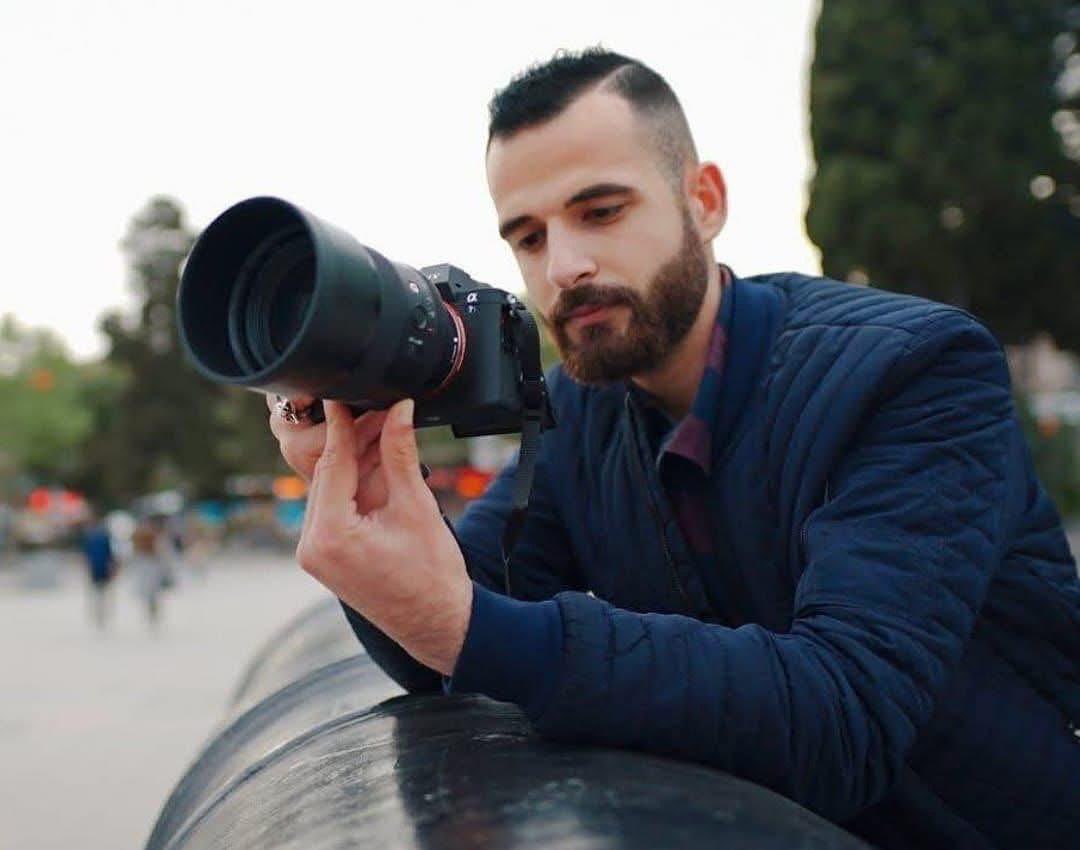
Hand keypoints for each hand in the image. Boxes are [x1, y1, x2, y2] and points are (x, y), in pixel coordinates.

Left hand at [295, 398, 471, 675]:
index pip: (333, 463)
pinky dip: (353, 486)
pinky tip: (376, 463)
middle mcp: (311, 547)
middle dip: (354, 441)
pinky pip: (333, 509)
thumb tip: (399, 410)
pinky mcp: (325, 557)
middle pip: (328, 474)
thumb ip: (400, 454)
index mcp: (329, 536)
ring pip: (329, 489)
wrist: (437, 623)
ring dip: (355, 461)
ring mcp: (315, 554)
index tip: (343, 394)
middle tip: (382, 409)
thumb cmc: (432, 576)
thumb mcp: (416, 506)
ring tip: (385, 431)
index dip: (343, 425)